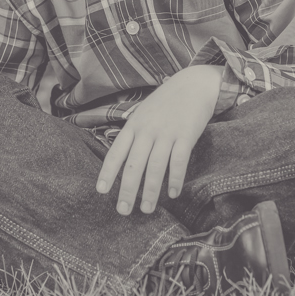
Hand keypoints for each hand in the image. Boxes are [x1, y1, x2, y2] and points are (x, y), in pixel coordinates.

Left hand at [95, 65, 222, 214]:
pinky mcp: (186, 135)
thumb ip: (133, 134)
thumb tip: (122, 159)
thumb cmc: (166, 102)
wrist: (193, 84)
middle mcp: (147, 130)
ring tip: (147, 209)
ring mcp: (167, 132)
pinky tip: (173, 193)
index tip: (101, 191)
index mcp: (134, 125)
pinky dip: (175, 179)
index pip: (116, 151)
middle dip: (127, 190)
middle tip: (123, 211)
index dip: (108, 172)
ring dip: (150, 190)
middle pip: (134, 164)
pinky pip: (179, 161)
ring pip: (155, 166)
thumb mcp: (143, 114)